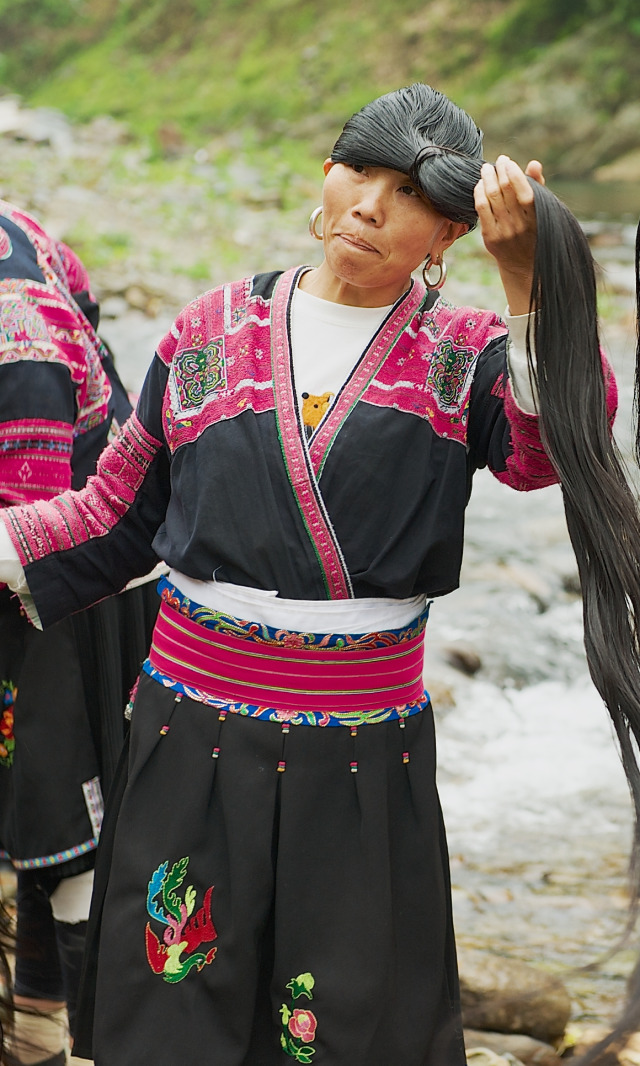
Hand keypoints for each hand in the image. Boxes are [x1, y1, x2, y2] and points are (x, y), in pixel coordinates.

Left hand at [474, 155, 544, 314]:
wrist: (522, 264)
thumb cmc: (533, 229)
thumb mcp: (541, 210)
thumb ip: (537, 186)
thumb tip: (534, 163)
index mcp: (536, 218)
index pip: (525, 192)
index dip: (514, 174)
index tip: (509, 162)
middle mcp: (520, 226)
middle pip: (506, 191)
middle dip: (500, 171)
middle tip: (499, 161)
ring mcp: (503, 232)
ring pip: (492, 197)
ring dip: (488, 178)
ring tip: (487, 169)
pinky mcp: (490, 237)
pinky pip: (481, 209)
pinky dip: (479, 193)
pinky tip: (480, 184)